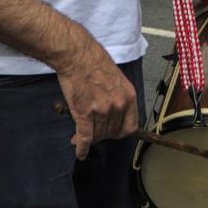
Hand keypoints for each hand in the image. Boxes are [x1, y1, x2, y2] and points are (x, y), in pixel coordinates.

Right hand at [56, 44, 137, 159]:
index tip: (111, 132)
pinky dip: (81, 147)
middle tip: (90, 131)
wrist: (77, 55)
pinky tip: (79, 152)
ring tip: (77, 136)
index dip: (119, 132)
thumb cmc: (94, 62)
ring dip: (88, 139)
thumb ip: (118, 98)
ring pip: (97, 135)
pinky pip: (85, 137)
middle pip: (111, 132)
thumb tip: (112, 116)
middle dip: (100, 134)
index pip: (130, 127)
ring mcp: (102, 110)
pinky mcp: (84, 113)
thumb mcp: (117, 79)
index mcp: (129, 96)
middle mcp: (118, 106)